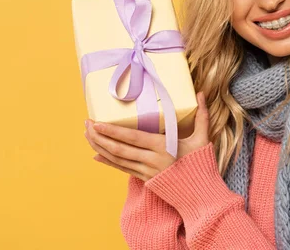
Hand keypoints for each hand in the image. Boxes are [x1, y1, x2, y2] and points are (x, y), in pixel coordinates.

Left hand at [83, 91, 210, 181]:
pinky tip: (96, 156)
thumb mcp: (203, 139)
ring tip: (87, 135)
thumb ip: (202, 116)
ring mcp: (146, 171)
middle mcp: (151, 160)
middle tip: (86, 124)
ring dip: (100, 147)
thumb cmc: (201, 165)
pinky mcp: (144, 179)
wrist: (200, 196)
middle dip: (99, 137)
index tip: (97, 123)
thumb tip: (202, 93)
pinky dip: (108, 162)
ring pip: (117, 159)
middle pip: (119, 149)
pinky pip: (122, 169)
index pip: (132, 138)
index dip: (113, 131)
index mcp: (163, 147)